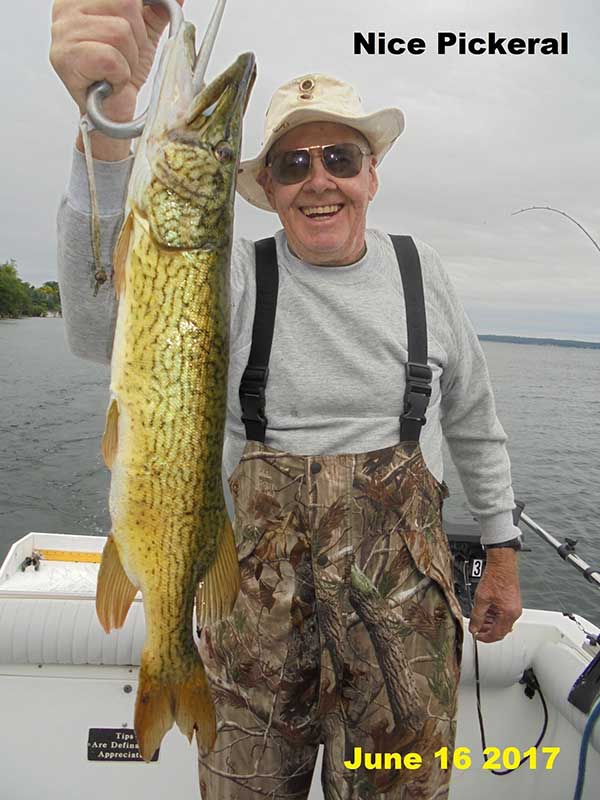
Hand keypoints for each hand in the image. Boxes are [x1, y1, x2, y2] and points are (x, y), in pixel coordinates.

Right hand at [50, 0, 184, 116]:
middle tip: (128, 55)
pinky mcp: (66, 58)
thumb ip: (156, 9)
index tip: (148, 17)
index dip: (143, 6)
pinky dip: (119, 74)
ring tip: (118, 70)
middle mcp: (67, 8)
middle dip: (138, 35)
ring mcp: (63, 31)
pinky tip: (110, 80)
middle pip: (125, 4)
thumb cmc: (122, 72)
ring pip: (119, 32)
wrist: (111, 111)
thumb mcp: (144, 33)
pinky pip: (110, 58)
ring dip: (129, 58)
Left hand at [468, 549, 521, 642]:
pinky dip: (494, 616)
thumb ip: (477, 616)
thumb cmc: (495, 578)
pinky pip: (503, 615)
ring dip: (490, 623)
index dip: (485, 637)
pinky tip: (485, 612)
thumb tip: (474, 627)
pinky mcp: (512, 603)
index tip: (477, 636)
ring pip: (502, 623)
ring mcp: (514, 608)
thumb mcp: (481, 599)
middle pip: (501, 630)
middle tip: (476, 628)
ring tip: (479, 619)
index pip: (497, 634)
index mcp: (508, 614)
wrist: (502, 564)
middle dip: (487, 631)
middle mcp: (514, 613)